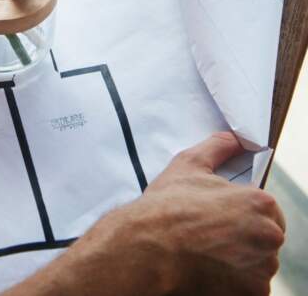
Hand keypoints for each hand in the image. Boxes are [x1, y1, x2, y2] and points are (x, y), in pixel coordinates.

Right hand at [137, 132, 284, 294]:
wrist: (150, 247)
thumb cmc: (168, 205)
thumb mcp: (189, 165)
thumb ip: (217, 147)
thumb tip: (233, 139)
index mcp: (260, 204)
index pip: (265, 208)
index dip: (239, 209)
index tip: (218, 214)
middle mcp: (269, 237)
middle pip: (264, 236)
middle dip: (242, 235)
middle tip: (210, 233)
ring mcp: (262, 269)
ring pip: (257, 262)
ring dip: (240, 258)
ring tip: (206, 250)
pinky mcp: (252, 293)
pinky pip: (249, 285)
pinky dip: (234, 280)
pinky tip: (209, 267)